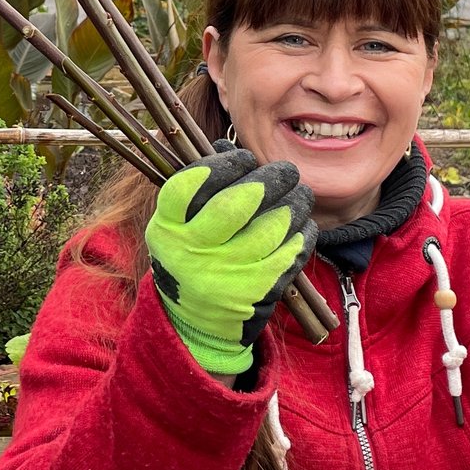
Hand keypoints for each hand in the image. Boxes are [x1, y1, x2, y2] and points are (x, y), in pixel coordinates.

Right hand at [146, 144, 316, 376]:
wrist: (197, 324)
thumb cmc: (192, 259)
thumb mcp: (178, 227)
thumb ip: (199, 189)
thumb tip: (227, 146)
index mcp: (167, 231)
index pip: (188, 187)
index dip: (222, 165)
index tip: (244, 158)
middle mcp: (193, 254)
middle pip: (235, 205)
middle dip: (269, 180)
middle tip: (285, 172)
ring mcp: (226, 275)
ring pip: (271, 227)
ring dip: (294, 203)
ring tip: (300, 194)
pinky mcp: (258, 293)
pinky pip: (289, 252)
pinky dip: (302, 232)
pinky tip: (302, 223)